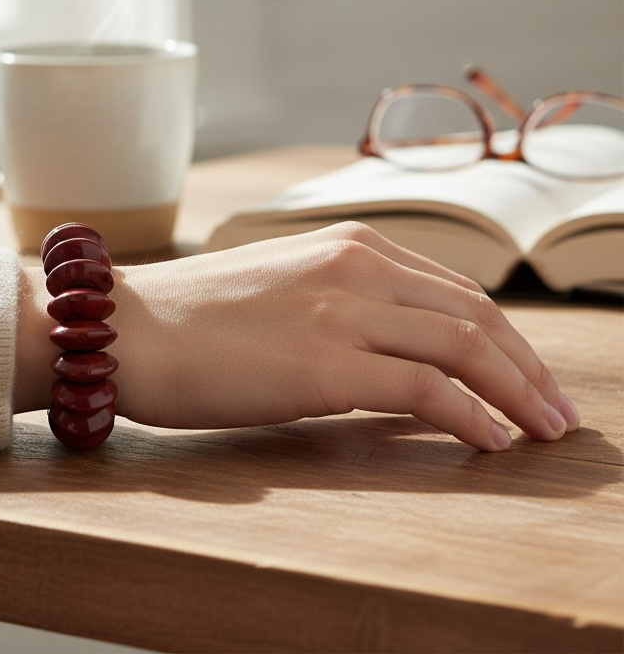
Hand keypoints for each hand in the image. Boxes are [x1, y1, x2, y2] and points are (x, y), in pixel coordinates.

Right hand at [20, 222, 579, 451]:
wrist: (128, 327)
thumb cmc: (195, 315)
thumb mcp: (283, 284)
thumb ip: (344, 300)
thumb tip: (397, 349)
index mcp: (348, 244)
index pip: (456, 290)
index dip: (505, 337)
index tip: (528, 374)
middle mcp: (356, 267)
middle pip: (476, 316)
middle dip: (529, 368)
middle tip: (558, 411)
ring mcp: (343, 313)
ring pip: (466, 347)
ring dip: (519, 394)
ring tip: (545, 431)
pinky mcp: (325, 364)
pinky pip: (429, 390)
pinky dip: (474, 418)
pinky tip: (493, 441)